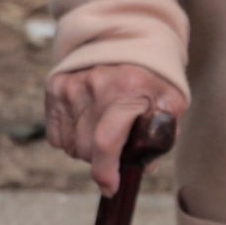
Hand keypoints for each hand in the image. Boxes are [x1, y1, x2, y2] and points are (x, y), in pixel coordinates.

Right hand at [43, 61, 186, 195]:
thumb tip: (142, 166)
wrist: (125, 37)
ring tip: (104, 129)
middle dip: (103, 159)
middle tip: (119, 146)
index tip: (110, 187)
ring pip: (70, 145)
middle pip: (87, 150)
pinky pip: (55, 136)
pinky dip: (70, 138)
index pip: (106, 141)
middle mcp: (95, 85)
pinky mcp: (54, 86)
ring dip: (86, 149)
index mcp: (128, 89)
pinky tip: (87, 123)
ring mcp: (70, 85)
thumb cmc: (152, 77)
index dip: (106, 172)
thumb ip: (164, 133)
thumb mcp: (171, 99)